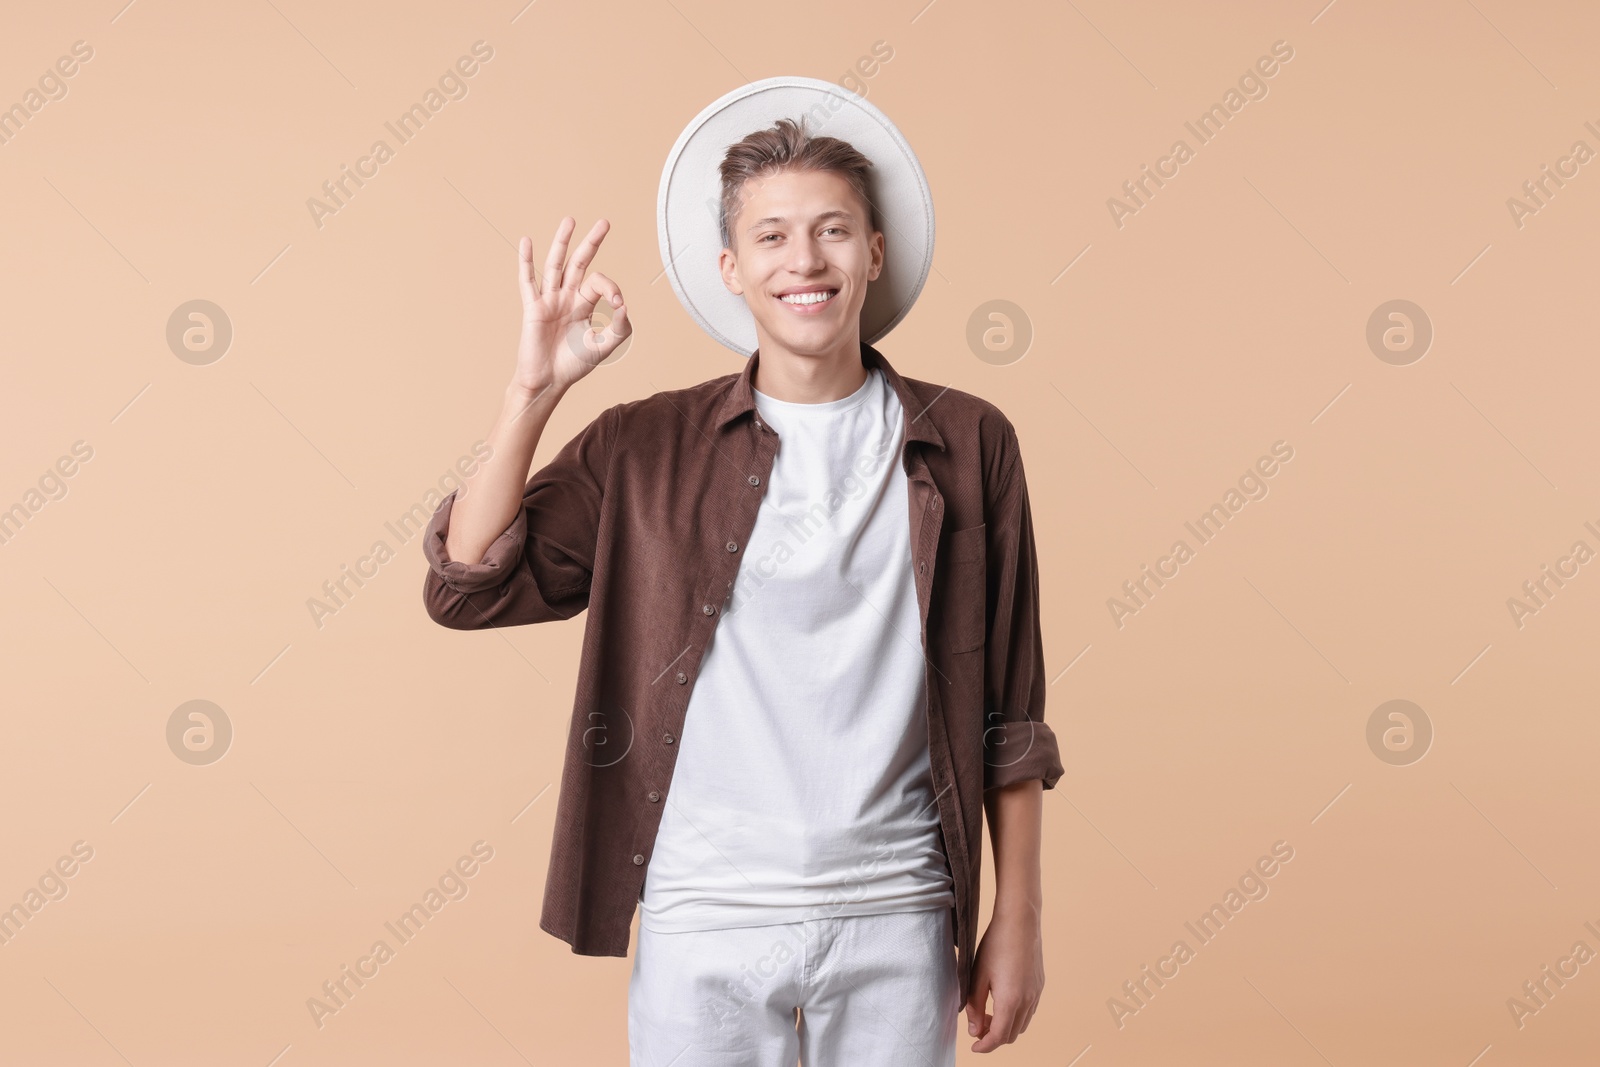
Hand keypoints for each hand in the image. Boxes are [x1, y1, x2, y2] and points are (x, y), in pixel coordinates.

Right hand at [512, 217, 630, 398]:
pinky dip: (526, 261)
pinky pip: (528, 281)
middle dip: (592, 242)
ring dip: (562, 242)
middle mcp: (567, 297)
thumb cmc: (574, 365)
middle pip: (580, 263)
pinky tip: (526, 242)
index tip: (617, 303)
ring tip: (570, 220)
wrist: (549, 381)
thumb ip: (620, 328)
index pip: (599, 283)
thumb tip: (624, 306)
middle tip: (605, 222)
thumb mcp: (604, 347)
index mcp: (584, 304)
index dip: (611, 287)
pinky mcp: (533, 308)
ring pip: (556, 265)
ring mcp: (549, 300)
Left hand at [964, 902, 1043, 1052]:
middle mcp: (1027, 1001)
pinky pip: (1029, 1011)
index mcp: (1010, 1001)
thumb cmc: (996, 944)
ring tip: (988, 1013)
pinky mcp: (1040, 986)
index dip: (984, 1046)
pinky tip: (1002, 1002)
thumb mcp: (978, 975)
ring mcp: (1036, 994)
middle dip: (993, 1037)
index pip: (998, 1037)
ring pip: (1021, 1025)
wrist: (1020, 921)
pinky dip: (1015, 1016)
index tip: (974, 1047)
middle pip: (1010, 1035)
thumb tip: (974, 1030)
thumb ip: (975, 1005)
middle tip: (977, 1026)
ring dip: (1005, 1027)